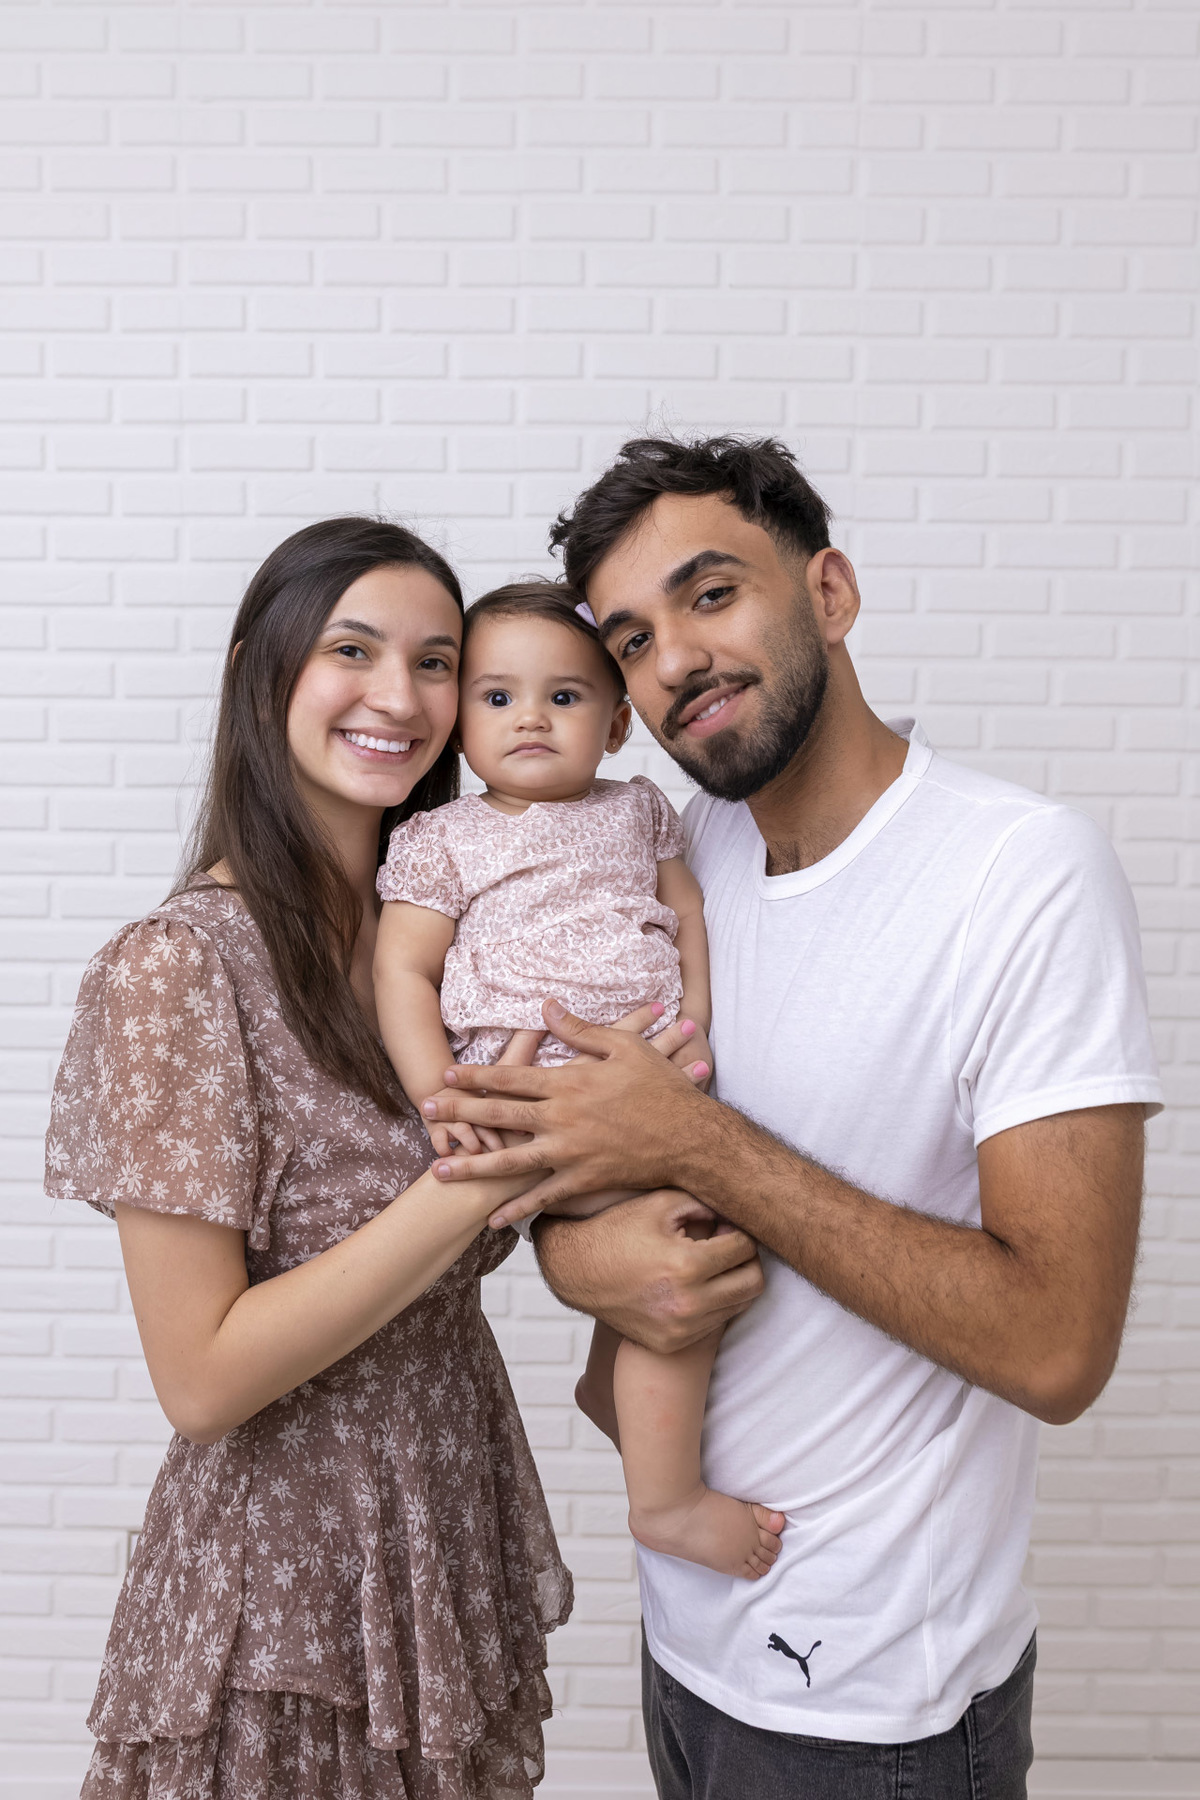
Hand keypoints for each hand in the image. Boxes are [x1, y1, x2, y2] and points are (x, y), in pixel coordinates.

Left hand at [422, 999, 715, 1211]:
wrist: (691, 1136)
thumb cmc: (659, 1086)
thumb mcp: (623, 1046)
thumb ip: (579, 1030)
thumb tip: (547, 1006)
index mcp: (568, 1082)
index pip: (510, 1076)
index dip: (475, 1076)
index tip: (445, 1075)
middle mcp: (561, 1118)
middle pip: (499, 1115)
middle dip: (459, 1114)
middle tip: (425, 1113)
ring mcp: (570, 1153)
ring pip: (510, 1161)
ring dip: (472, 1166)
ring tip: (439, 1171)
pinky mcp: (583, 1180)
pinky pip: (543, 1198)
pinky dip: (517, 1209)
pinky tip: (492, 1219)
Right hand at [533, 1188, 762, 1353]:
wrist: (575, 1271)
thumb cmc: (618, 1230)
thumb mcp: (660, 1204)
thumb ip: (705, 1203)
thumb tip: (737, 1214)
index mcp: (686, 1265)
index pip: (745, 1248)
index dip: (739, 1231)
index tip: (724, 1225)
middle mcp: (687, 1304)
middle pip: (753, 1283)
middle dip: (746, 1259)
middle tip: (726, 1245)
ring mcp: (679, 1330)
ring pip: (738, 1306)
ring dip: (730, 1282)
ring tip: (707, 1264)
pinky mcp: (671, 1343)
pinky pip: (713, 1324)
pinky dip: (711, 1304)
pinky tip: (690, 1285)